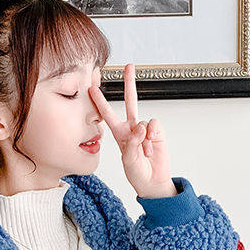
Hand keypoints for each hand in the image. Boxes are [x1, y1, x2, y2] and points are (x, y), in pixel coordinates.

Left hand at [88, 62, 173, 198]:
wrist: (153, 182)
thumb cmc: (137, 174)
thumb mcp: (128, 161)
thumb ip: (132, 143)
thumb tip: (141, 126)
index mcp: (119, 134)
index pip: (107, 114)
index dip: (100, 101)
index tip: (91, 88)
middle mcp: (132, 128)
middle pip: (130, 101)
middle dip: (130, 83)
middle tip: (129, 66)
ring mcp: (145, 129)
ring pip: (143, 119)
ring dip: (143, 137)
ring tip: (144, 152)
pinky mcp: (157, 132)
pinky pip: (154, 125)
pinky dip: (152, 136)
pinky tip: (151, 147)